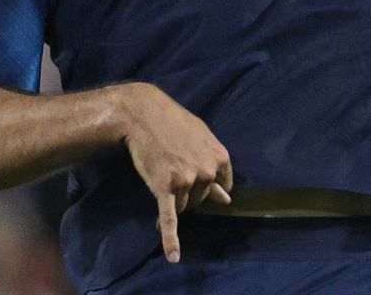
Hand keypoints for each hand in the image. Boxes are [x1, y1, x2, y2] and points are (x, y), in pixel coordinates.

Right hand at [114, 83, 232, 262]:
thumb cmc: (174, 123)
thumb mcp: (202, 138)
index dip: (206, 184)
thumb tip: (227, 199)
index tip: (193, 175)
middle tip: (171, 167)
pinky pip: (169, 218)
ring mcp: (186, 181)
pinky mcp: (165, 188)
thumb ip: (216, 167)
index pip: (220, 186)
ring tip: (160, 174)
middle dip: (187, 190)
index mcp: (220, 157)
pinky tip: (173, 256)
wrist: (144, 114)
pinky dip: (171, 239)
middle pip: (200, 197)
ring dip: (173, 199)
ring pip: (183, 206)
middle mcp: (206, 171)